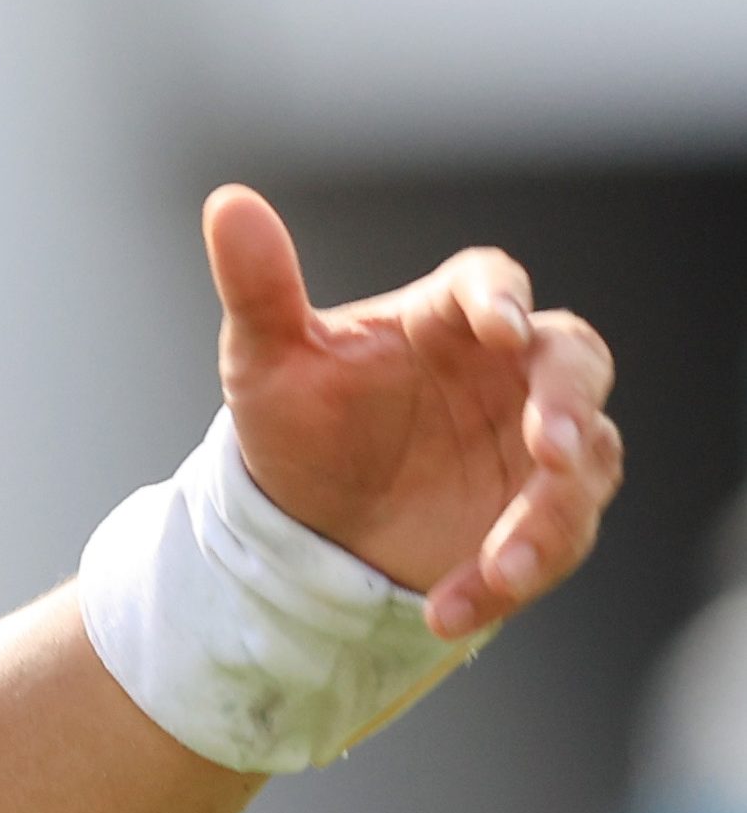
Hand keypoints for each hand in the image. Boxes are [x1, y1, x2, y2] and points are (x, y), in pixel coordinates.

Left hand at [207, 186, 619, 640]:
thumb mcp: (263, 361)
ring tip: (498, 568)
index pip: (491, 285)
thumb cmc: (294, 424)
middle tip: (546, 443)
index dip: (500, 299)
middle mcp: (507, 374)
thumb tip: (229, 203)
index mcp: (447, 318)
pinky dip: (509, 579)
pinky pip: (553, 541)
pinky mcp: (539, 514)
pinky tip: (451, 609)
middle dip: (567, 401)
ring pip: (583, 464)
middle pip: (574, 362)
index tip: (497, 326)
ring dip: (548, 518)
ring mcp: (534, 446)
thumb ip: (259, 285)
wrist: (301, 523)